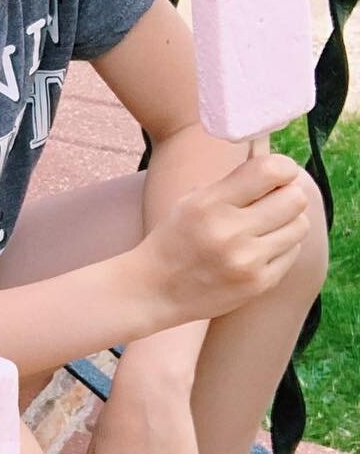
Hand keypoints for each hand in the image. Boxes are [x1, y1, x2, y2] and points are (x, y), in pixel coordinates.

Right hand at [136, 154, 308, 326]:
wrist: (153, 292)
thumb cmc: (175, 240)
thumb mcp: (191, 203)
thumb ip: (232, 182)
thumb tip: (274, 162)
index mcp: (210, 204)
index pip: (271, 170)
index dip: (282, 169)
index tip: (276, 175)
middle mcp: (230, 232)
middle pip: (295, 198)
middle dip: (287, 195)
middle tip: (273, 201)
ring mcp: (246, 261)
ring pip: (299, 225)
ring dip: (287, 222)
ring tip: (265, 227)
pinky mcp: (258, 283)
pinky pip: (292, 252)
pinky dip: (282, 247)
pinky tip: (259, 250)